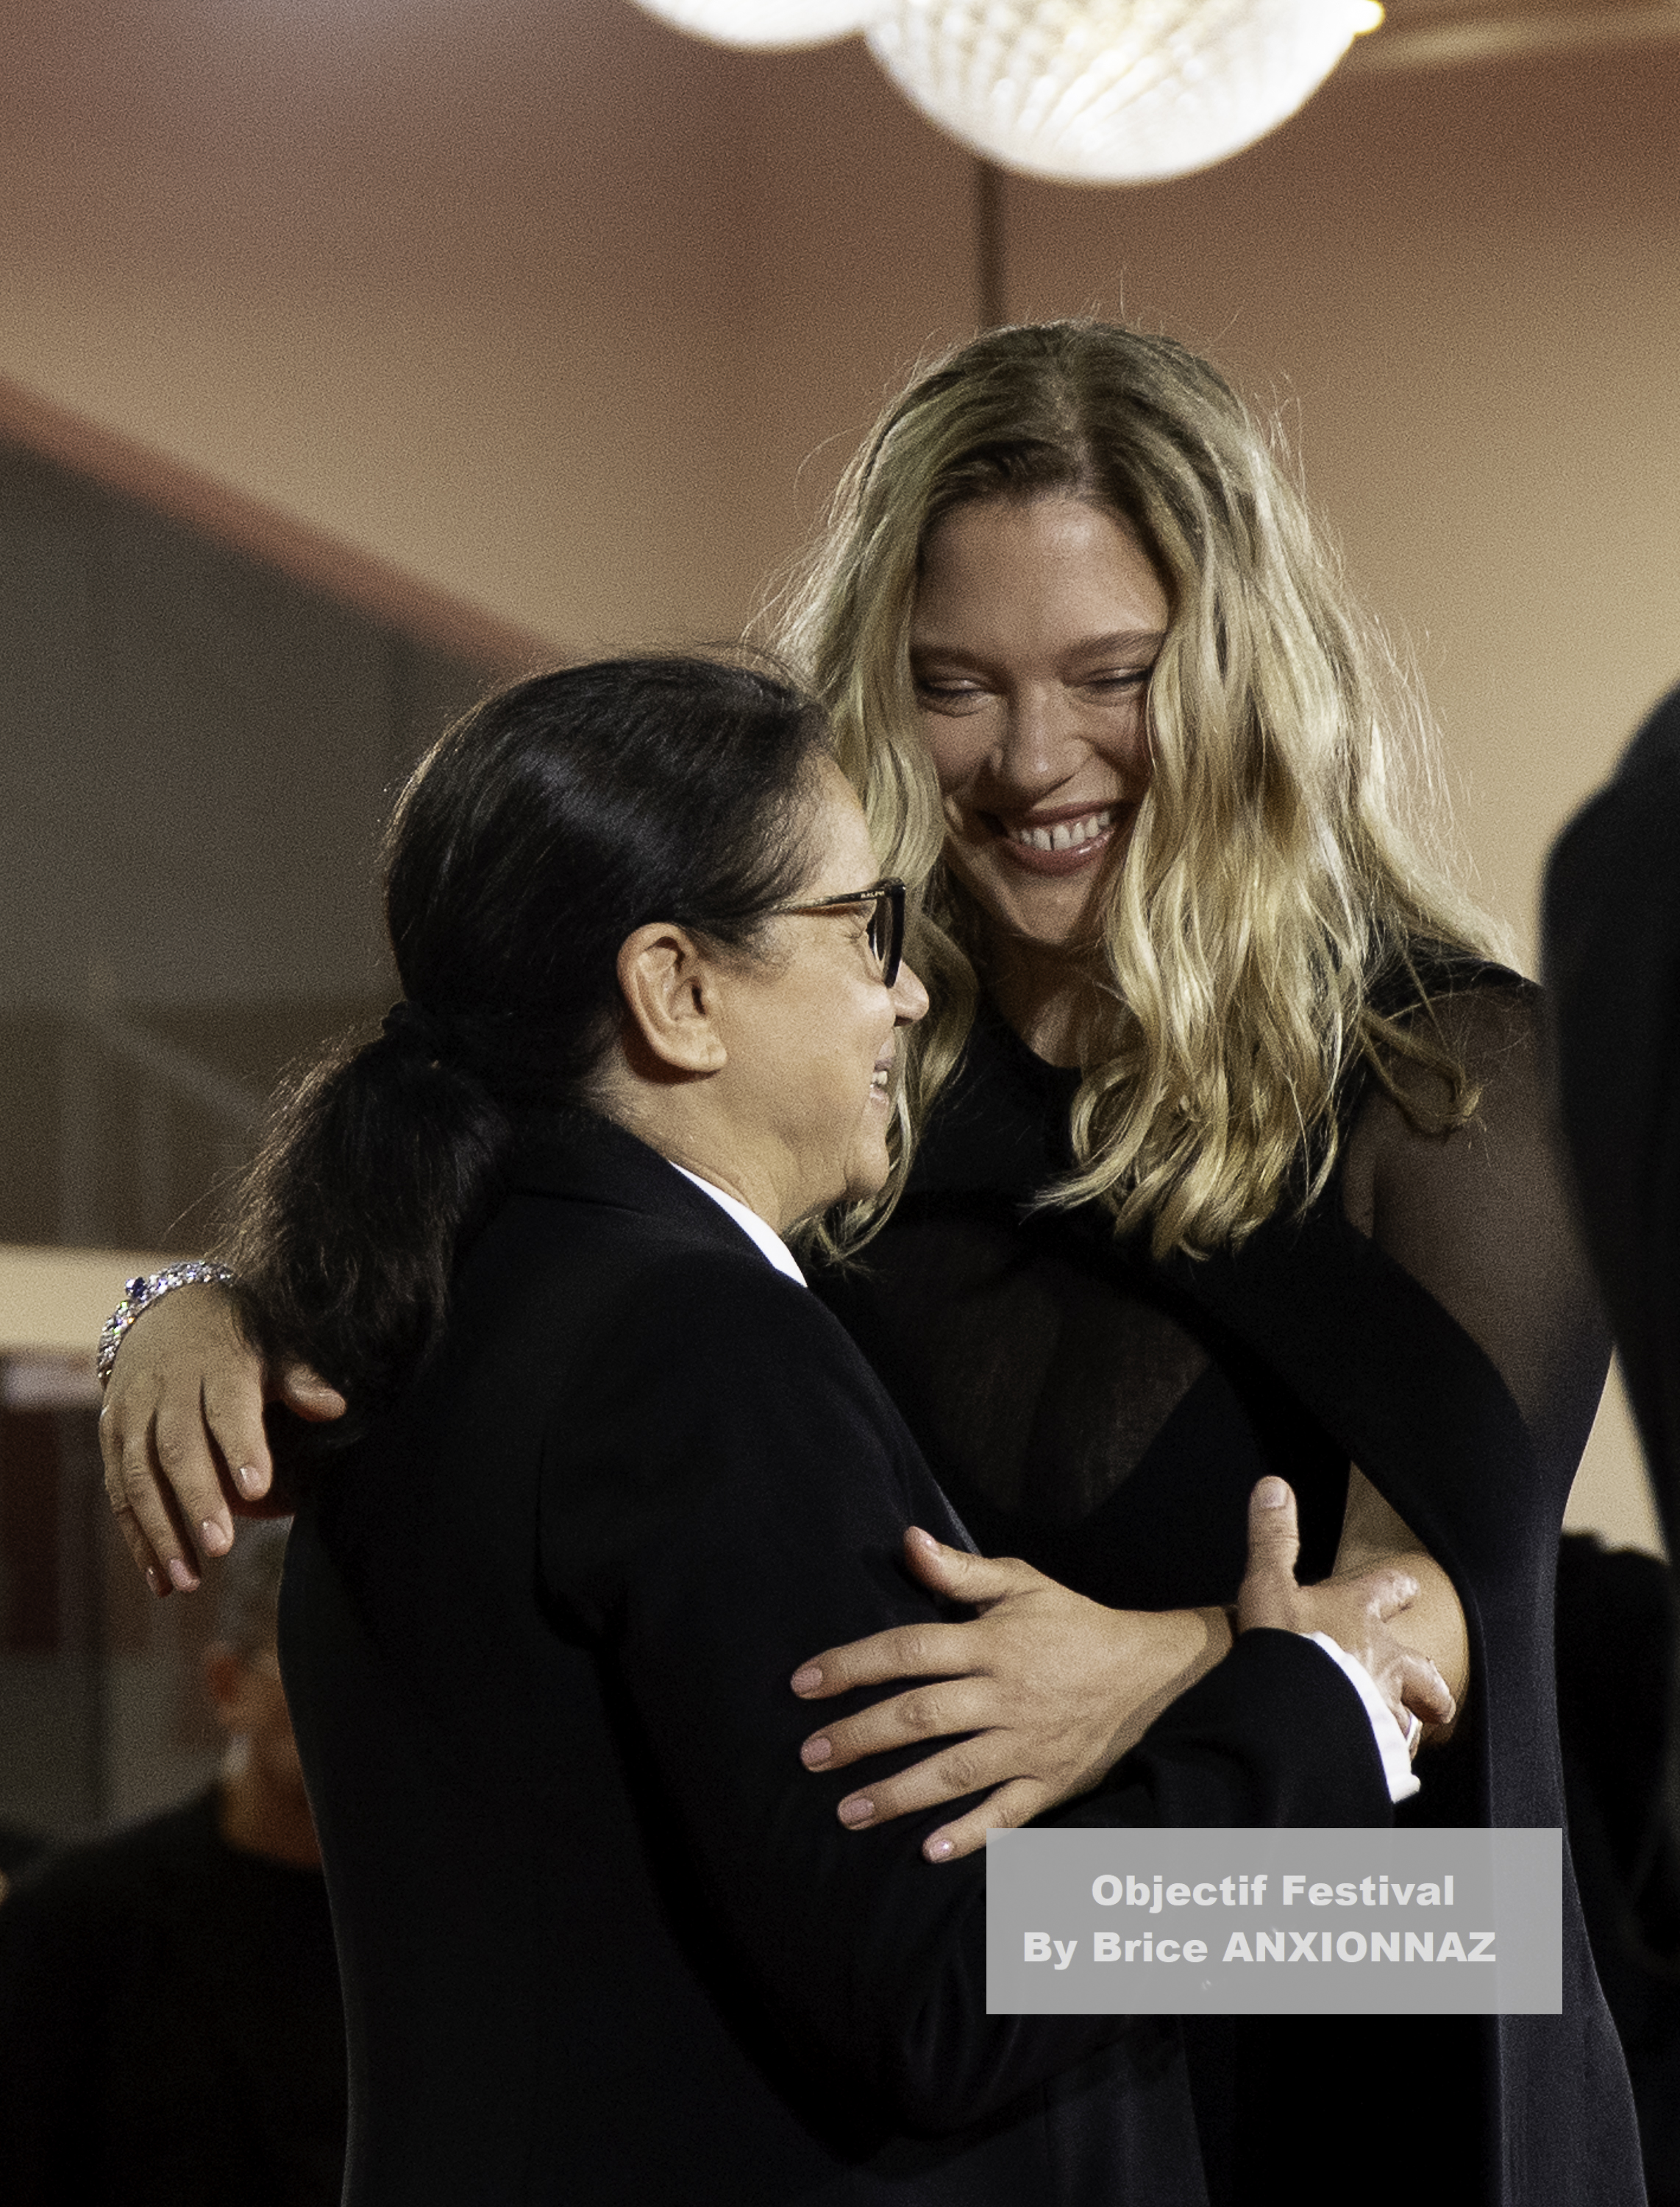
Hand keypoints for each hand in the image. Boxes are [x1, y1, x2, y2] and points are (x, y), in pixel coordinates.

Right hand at [98, 1285, 345, 1596]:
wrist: (165, 1310)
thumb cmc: (238, 1339)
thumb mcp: (272, 1345)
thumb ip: (299, 1379)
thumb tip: (335, 1407)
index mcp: (216, 1365)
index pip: (227, 1408)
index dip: (241, 1447)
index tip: (259, 1490)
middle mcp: (167, 1389)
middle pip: (177, 1448)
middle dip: (197, 1500)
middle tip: (221, 1548)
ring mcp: (131, 1412)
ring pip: (139, 1476)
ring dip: (160, 1532)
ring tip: (187, 1581)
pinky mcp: (110, 1434)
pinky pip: (119, 1490)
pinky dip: (136, 1536)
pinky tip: (159, 1578)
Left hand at [791, 1528, 1232, 1862]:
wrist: (1153, 1671)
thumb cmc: (1073, 1622)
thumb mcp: (1023, 1583)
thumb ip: (960, 1571)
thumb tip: (907, 1541)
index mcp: (995, 1643)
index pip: (911, 1651)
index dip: (854, 1664)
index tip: (804, 1682)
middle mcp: (1008, 1695)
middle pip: (923, 1716)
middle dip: (861, 1736)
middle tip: (811, 1755)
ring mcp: (1030, 1744)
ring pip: (956, 1772)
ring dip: (898, 1794)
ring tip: (847, 1811)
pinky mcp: (1052, 1783)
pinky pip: (1009, 1815)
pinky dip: (971, 1835)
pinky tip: (929, 1851)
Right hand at [1237, 1476, 1455, 1742]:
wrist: (1294, 1712)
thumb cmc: (1285, 1646)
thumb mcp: (1268, 1585)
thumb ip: (1272, 1539)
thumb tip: (1274, 1487)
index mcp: (1359, 1615)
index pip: (1388, 1591)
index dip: (1397, 1589)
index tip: (1408, 1589)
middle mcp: (1384, 1660)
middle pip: (1422, 1670)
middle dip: (1427, 1680)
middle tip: (1433, 1692)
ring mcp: (1386, 1707)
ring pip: (1411, 1717)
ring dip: (1408, 1722)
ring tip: (1404, 1733)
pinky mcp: (1378, 1748)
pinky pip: (1392, 1757)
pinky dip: (1389, 1760)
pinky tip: (1383, 1765)